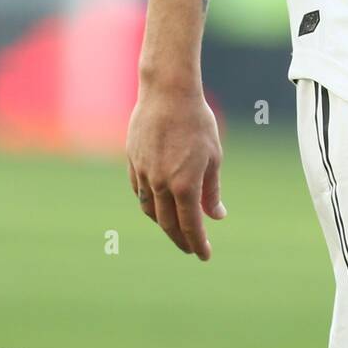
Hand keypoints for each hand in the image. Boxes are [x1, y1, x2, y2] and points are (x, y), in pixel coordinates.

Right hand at [126, 87, 225, 260]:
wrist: (167, 92)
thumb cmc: (197, 121)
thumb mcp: (214, 155)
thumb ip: (212, 190)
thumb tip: (216, 216)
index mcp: (184, 185)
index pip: (190, 226)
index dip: (197, 243)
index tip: (205, 255)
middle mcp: (160, 184)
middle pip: (168, 224)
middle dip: (180, 240)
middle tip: (190, 249)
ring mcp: (143, 174)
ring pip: (150, 210)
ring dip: (163, 224)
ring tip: (175, 229)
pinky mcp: (132, 162)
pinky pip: (139, 192)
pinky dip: (149, 204)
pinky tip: (158, 204)